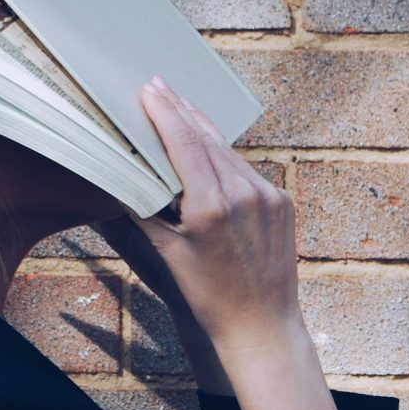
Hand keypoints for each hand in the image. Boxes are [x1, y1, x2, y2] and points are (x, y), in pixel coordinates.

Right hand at [100, 76, 304, 362]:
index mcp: (213, 206)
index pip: (185, 144)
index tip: (151, 88)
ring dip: (203, 129)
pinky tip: (209, 147)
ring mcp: (268, 195)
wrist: (262, 324)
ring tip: (180, 107)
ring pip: (227, 151)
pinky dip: (225, 157)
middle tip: (159, 85)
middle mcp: (244, 193)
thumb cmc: (211, 296)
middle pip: (207, 139)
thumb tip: (127, 177)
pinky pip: (246, 169)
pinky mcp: (282, 200)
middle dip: (181, 111)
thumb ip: (149, 210)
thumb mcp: (170, 253)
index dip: (166, 113)